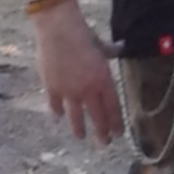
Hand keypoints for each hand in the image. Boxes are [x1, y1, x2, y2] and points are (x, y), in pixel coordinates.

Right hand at [32, 0, 121, 145]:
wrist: (58, 30)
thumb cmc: (82, 34)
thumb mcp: (101, 44)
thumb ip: (111, 51)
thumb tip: (122, 47)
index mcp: (103, 80)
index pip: (112, 107)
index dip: (116, 123)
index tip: (118, 134)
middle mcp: (88, 89)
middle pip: (97, 116)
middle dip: (101, 132)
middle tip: (104, 143)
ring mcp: (69, 90)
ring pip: (75, 116)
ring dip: (79, 128)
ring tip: (80, 137)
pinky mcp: (51, 87)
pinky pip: (55, 105)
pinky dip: (57, 111)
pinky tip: (57, 117)